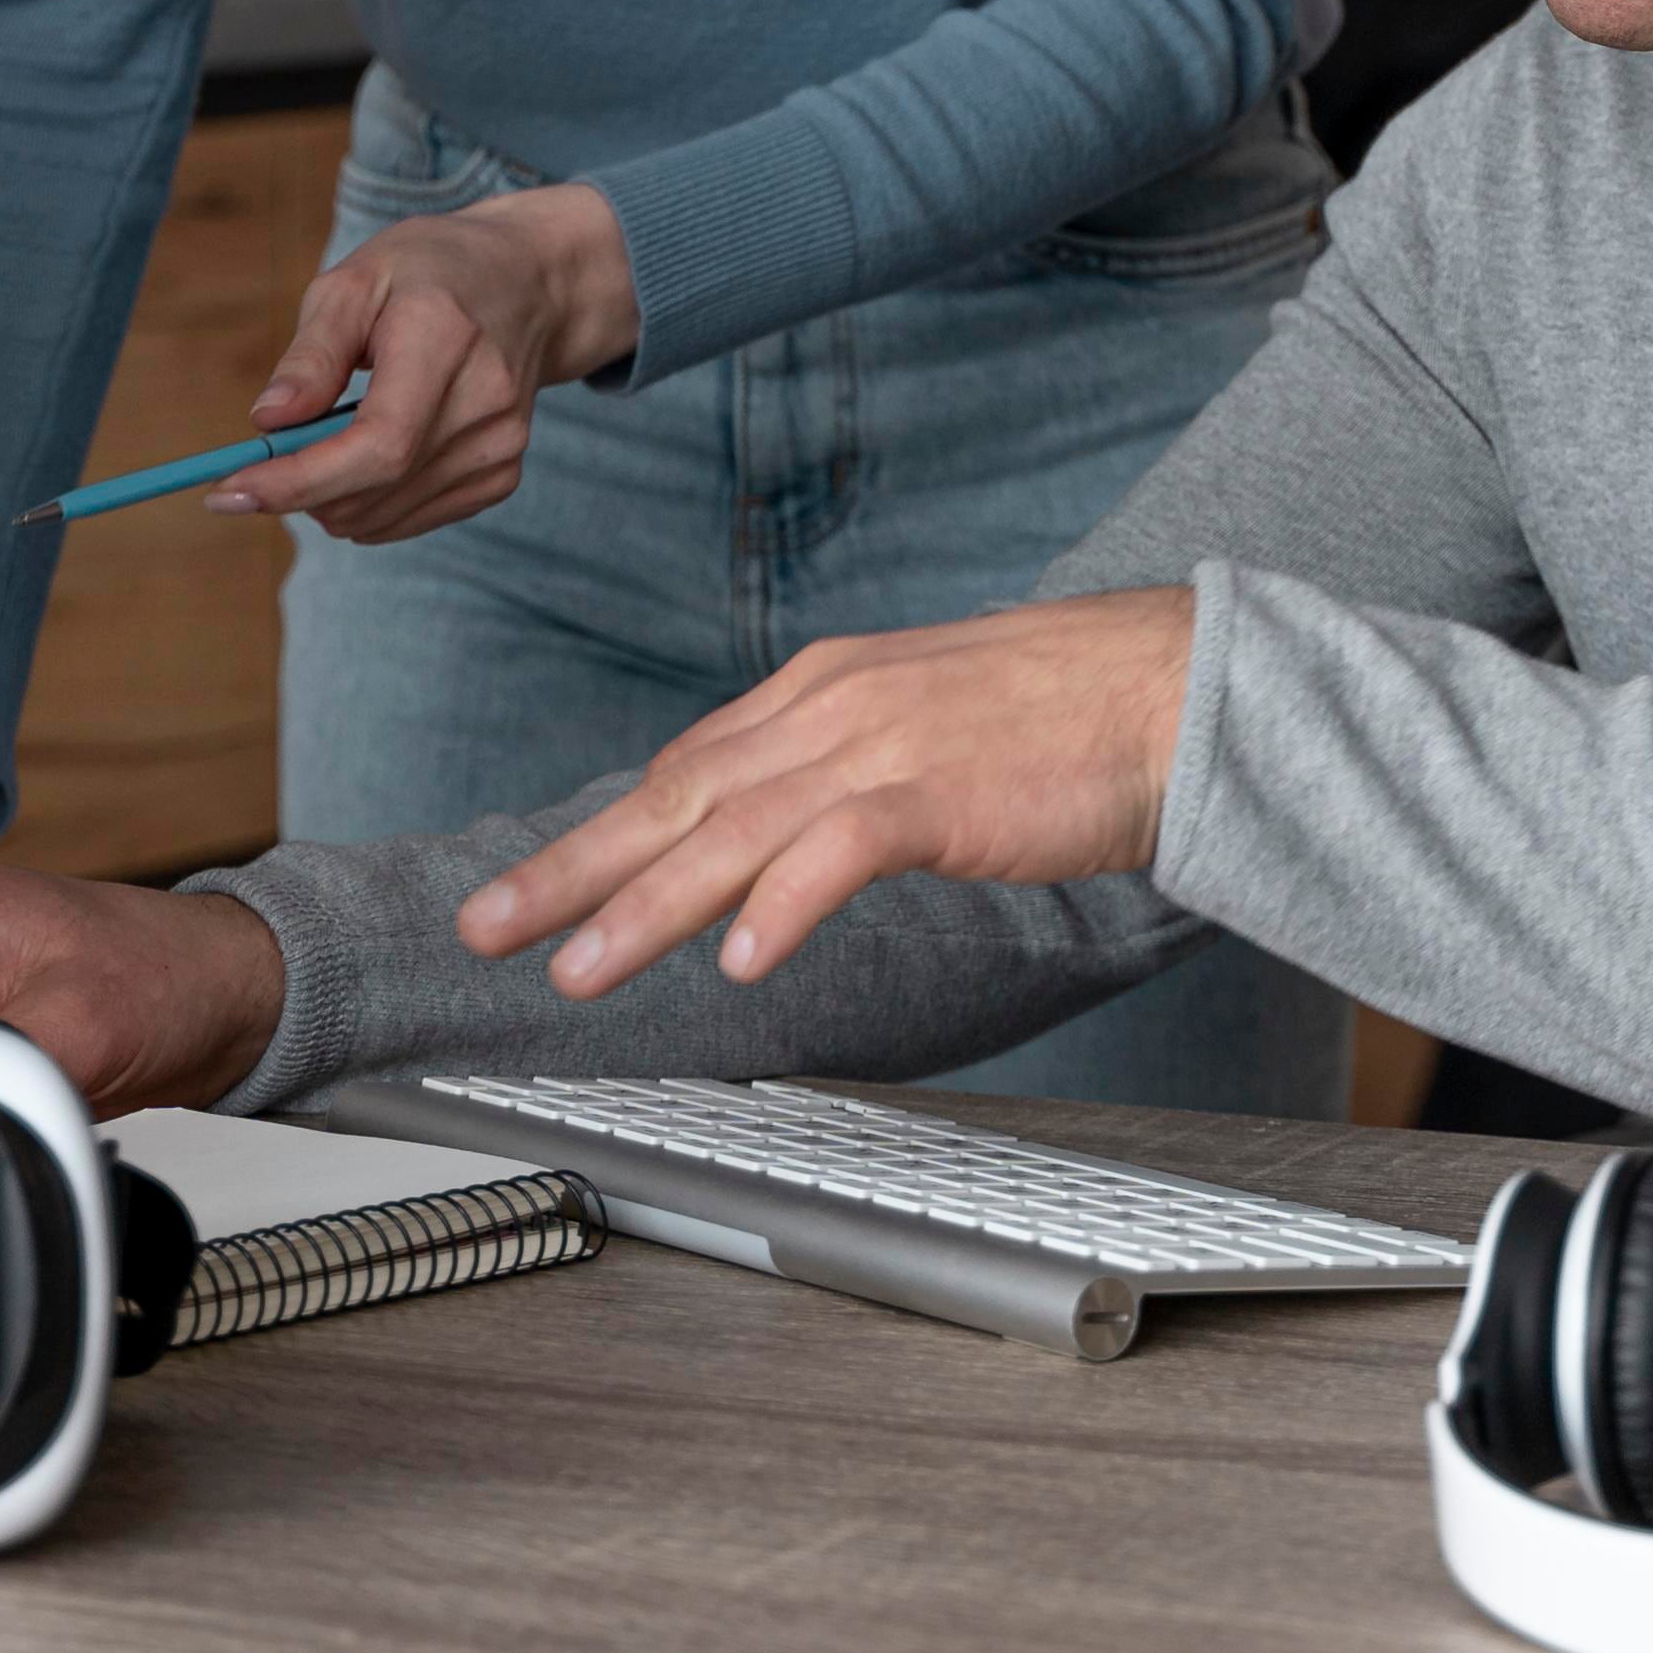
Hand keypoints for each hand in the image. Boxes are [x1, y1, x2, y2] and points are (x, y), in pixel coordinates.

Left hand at [225, 183, 639, 543]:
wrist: (530, 283)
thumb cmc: (431, 271)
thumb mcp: (357, 280)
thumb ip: (312, 353)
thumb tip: (267, 422)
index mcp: (445, 339)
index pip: (378, 444)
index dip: (300, 481)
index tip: (229, 491)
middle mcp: (486, 402)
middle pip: (375, 489)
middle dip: (298, 490)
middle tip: (264, 458)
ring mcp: (501, 445)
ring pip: (384, 518)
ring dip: (331, 498)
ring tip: (330, 436)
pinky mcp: (501, 474)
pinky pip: (409, 520)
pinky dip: (368, 502)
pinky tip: (371, 449)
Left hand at [457, 588, 1197, 997]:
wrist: (1166, 684)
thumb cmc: (1060, 714)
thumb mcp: (920, 723)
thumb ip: (841, 766)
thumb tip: (778, 828)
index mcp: (824, 688)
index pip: (686, 766)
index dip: (602, 830)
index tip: (532, 882)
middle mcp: (833, 705)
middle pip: (677, 792)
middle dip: (573, 864)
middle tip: (486, 925)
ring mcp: (885, 743)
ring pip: (735, 828)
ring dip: (646, 903)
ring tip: (577, 968)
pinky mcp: (944, 790)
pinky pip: (843, 848)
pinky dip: (785, 901)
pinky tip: (742, 956)